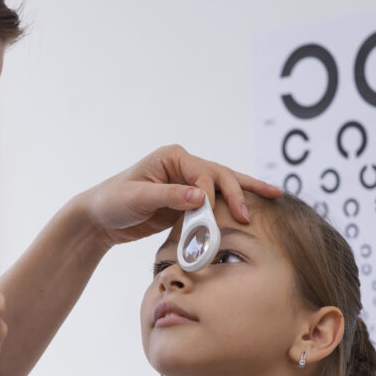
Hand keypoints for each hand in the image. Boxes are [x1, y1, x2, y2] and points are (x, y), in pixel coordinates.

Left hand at [77, 144, 281, 247]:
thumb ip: (170, 197)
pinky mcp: (189, 200)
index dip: (210, 195)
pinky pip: (216, 202)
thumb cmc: (114, 202)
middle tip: (249, 216)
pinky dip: (234, 204)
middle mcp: (184, 165)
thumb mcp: (138, 198)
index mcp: (173, 157)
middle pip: (220, 175)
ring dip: (247, 193)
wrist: (100, 218)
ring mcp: (188, 182)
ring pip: (224, 185)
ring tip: (275, 196)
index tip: (209, 217)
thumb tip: (202, 197)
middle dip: (238, 193)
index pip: (203, 173)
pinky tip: (253, 208)